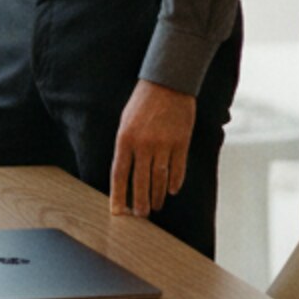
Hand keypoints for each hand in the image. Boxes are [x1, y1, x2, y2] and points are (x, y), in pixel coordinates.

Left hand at [110, 80, 195, 219]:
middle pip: (140, 181)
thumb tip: (125, 172)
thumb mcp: (125, 121)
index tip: (118, 211)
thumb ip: (126, 146)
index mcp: (125, 138)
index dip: (118, 195)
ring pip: (160, 178)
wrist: (167, 83)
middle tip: (141, 215)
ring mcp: (164, 144)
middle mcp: (144, 144)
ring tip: (155, 206)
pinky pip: (178, 168)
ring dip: (157, 195)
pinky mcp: (181, 142)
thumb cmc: (142, 102)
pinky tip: (171, 190)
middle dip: (139, 202)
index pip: (119, 174)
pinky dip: (175, 182)